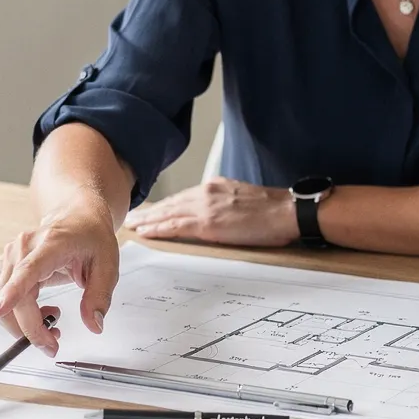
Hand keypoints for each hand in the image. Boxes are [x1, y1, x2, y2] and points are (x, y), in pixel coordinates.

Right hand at [0, 203, 119, 356]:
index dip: (12, 292)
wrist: (77, 216)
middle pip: (12, 298)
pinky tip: (40, 310)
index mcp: (50, 245)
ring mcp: (9, 257)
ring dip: (21, 325)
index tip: (1, 309)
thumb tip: (94, 324)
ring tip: (51, 321)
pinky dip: (16, 315)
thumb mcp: (108, 265)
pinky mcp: (5, 267)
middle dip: (29, 330)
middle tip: (53, 343)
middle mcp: (22, 249)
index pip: (27, 271)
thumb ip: (100, 296)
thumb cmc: (90, 236)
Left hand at [122, 178, 300, 246]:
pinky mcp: (208, 223)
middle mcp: (206, 192)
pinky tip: (146, 232)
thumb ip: (225, 203)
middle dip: (150, 211)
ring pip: (168, 213)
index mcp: (215, 187)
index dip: (165, 205)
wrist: (287, 211)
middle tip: (131, 217)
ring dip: (148, 220)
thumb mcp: (244, 199)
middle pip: (171, 203)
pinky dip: (158, 229)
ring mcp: (206, 207)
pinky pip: (176, 226)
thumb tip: (217, 215)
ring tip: (132, 225)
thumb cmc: (273, 210)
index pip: (183, 197)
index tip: (151, 210)